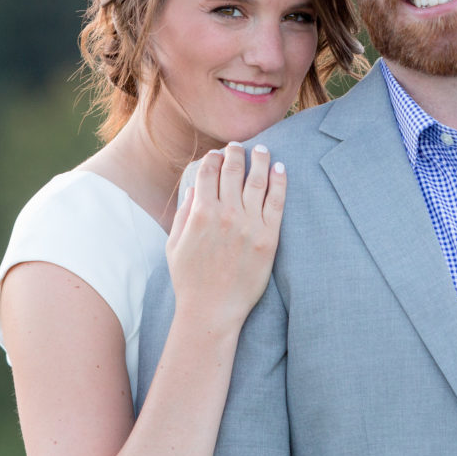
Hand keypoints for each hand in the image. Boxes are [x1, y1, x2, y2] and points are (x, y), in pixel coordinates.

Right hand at [165, 142, 285, 335]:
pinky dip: (280, 182)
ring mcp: (249, 225)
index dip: (213, 158)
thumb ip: (184, 214)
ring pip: (258, 182)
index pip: (209, 173)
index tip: (217, 152)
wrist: (212, 310)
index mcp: (200, 214)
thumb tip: (195, 188)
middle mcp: (226, 215)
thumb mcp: (175, 245)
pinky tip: (281, 169)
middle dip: (236, 153)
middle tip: (239, 145)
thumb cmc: (190, 280)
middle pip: (233, 172)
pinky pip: (276, 203)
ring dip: (260, 161)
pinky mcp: (269, 238)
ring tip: (263, 150)